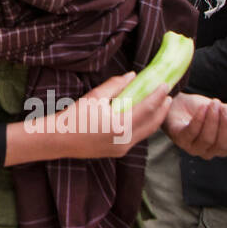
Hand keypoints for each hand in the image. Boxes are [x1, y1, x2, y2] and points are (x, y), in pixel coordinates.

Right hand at [57, 72, 171, 159]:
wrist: (58, 140)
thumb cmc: (74, 117)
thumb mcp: (94, 97)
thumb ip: (115, 86)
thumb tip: (132, 76)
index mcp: (120, 125)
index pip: (147, 108)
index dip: (158, 95)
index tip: (165, 84)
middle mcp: (125, 140)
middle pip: (152, 123)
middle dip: (162, 109)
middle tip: (168, 94)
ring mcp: (123, 148)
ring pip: (146, 132)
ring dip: (155, 118)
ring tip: (160, 105)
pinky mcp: (118, 151)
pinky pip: (138, 137)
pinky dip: (144, 126)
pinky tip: (143, 117)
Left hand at [163, 92, 226, 158]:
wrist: (177, 102)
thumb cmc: (201, 110)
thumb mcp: (222, 114)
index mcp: (221, 147)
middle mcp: (208, 152)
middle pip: (222, 144)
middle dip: (226, 124)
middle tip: (225, 107)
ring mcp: (193, 148)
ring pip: (207, 139)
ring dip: (212, 120)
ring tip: (214, 104)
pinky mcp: (180, 140)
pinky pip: (192, 132)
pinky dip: (199, 119)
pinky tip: (203, 108)